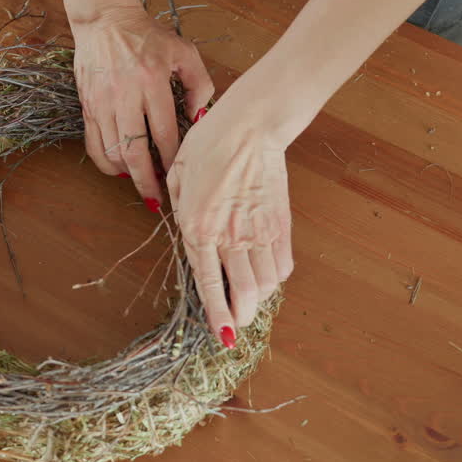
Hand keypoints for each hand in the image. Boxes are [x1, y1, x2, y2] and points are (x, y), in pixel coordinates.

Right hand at [72, 4, 214, 207]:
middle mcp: (124, 94)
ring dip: (127, 174)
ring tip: (141, 184)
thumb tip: (199, 118)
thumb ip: (199, 84)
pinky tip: (118, 170)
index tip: (180, 176)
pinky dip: (105, 162)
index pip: (164, 132)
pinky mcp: (87, 105)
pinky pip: (93, 143)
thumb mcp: (183, 51)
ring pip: (111, 151)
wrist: (104, 20)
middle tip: (156, 199)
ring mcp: (102, 101)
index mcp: (151, 80)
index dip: (172, 160)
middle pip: (134, 150)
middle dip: (146, 180)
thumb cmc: (147, 36)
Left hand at [167, 62, 309, 348]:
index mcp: (198, 226)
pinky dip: (276, 278)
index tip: (223, 336)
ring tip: (249, 299)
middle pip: (244, 293)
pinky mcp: (281, 223)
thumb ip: (178, 212)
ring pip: (266, 284)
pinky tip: (266, 275)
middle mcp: (230, 235)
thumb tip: (183, 237)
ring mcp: (259, 231)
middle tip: (237, 321)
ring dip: (258, 299)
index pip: (208, 283)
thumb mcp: (178, 178)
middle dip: (241, 316)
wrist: (251, 125)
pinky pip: (283, 265)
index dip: (216, 315)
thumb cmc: (208, 146)